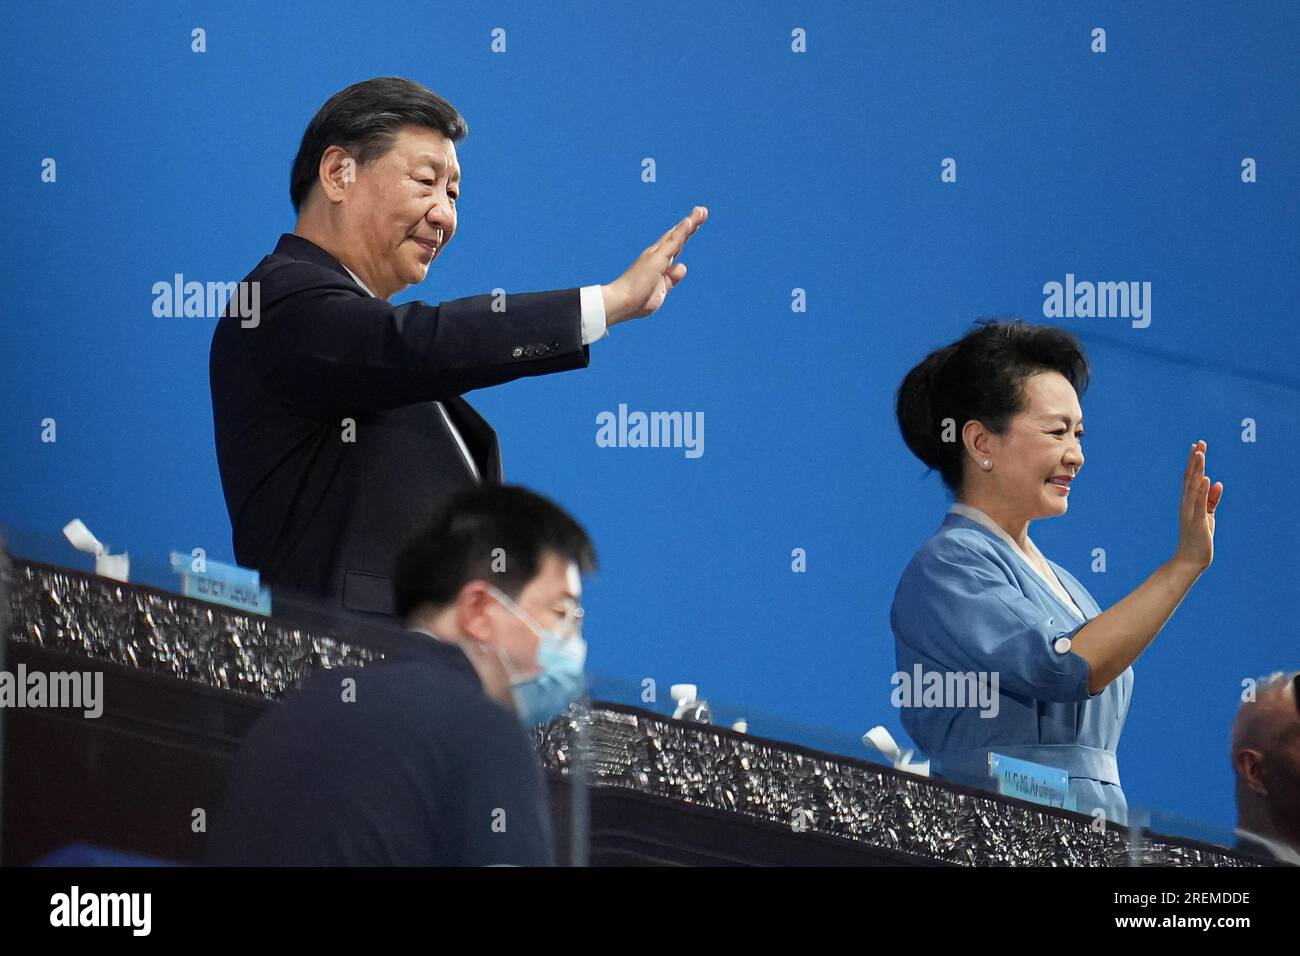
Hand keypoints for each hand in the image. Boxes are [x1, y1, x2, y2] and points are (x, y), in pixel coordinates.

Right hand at [602, 206, 707, 325]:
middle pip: (677, 236)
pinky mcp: (657, 258)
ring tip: (702, 211)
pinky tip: (690, 222)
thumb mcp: (661, 291)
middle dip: (691, 223)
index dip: (685, 234)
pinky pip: (673, 242)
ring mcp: (657, 255)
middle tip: (702, 210)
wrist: (622, 303)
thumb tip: (682, 266)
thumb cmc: (637, 301)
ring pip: (677, 235)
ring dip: (690, 222)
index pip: (675, 246)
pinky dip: (682, 231)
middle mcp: (657, 255)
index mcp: (658, 264)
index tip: (695, 224)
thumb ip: (671, 279)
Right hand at [1173, 439, 1223, 570]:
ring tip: (1200, 454)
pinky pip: (1200, 504)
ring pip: (1194, 487)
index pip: (1191, 478)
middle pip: (1191, 478)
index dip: (1194, 462)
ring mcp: (1190, 512)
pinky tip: (1206, 479)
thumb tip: (1217, 482)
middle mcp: (1187, 504)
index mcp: (1189, 501)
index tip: (1197, 446)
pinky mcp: (1197, 522)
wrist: (1191, 559)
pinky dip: (1203, 491)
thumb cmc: (1199, 537)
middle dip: (1195, 460)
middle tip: (1199, 443)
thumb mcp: (1208, 515)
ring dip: (1197, 470)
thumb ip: (1212, 499)